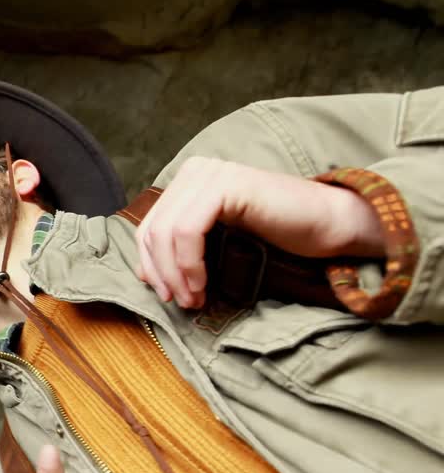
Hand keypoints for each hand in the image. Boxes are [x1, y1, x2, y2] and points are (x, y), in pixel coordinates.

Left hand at [135, 156, 384, 307]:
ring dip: (176, 273)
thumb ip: (184, 247)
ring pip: (167, 232)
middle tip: (181, 302)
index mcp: (189, 180)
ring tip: (193, 299)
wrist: (328, 225)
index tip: (167, 295)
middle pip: (154, 230)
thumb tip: (146, 273)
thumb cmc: (278, 235)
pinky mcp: (227, 185)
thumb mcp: (219, 240)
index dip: (150, 265)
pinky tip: (201, 284)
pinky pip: (189, 230)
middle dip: (162, 273)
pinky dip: (189, 263)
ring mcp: (211, 174)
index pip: (149, 226)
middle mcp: (196, 170)